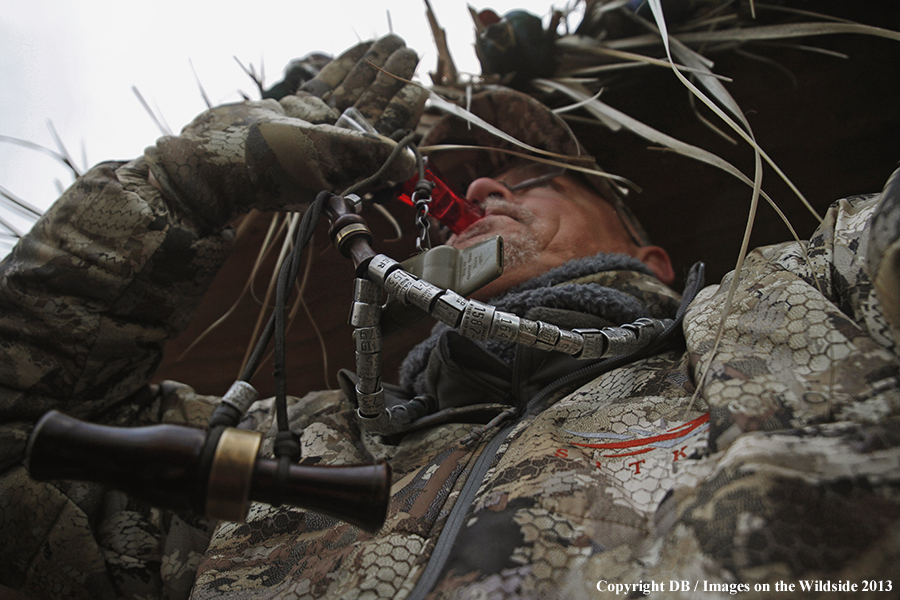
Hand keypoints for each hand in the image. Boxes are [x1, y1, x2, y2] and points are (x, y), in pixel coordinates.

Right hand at [145, 34, 426, 228]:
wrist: (204, 162)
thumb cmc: (261, 164)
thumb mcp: (317, 155)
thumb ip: (363, 153)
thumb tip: (408, 163)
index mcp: (343, 169)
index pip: (382, 136)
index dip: (401, 110)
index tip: (418, 85)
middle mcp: (331, 151)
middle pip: (369, 110)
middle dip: (389, 79)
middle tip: (408, 50)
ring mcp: (311, 130)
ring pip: (349, 94)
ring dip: (371, 69)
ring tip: (392, 43)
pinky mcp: (290, 114)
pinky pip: (324, 87)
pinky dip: (342, 68)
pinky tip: (360, 49)